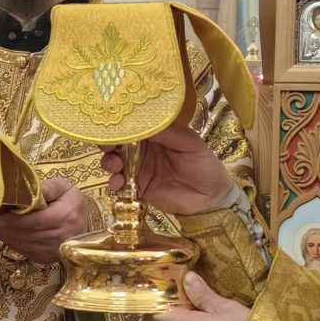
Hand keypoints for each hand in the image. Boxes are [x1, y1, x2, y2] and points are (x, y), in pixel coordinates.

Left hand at [0, 178, 94, 263]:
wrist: (85, 225)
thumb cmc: (72, 203)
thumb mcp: (65, 188)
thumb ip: (48, 187)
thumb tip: (30, 188)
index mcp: (65, 217)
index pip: (35, 221)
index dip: (15, 221)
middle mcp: (60, 238)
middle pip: (26, 234)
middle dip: (4, 228)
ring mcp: (53, 251)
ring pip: (23, 244)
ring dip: (5, 236)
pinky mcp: (46, 258)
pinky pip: (24, 251)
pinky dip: (12, 243)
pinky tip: (3, 233)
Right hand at [102, 124, 234, 216]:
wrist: (211, 198)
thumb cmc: (204, 165)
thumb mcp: (190, 144)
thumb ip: (168, 133)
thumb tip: (143, 122)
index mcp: (156, 135)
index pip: (133, 127)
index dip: (120, 125)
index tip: (112, 126)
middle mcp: (144, 151)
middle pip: (118, 144)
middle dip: (108, 143)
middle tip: (107, 146)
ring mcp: (140, 170)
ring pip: (115, 163)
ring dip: (109, 162)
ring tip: (116, 166)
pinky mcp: (138, 189)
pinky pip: (120, 185)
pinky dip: (114, 183)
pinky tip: (118, 183)